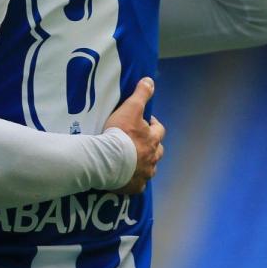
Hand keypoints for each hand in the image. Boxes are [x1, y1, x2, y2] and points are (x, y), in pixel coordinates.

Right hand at [103, 78, 164, 194]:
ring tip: (131, 160)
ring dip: (143, 164)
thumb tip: (150, 80)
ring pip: (149, 168)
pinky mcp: (134, 187)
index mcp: (152, 139)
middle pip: (158, 151)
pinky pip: (137, 184)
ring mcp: (145, 174)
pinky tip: (126, 178)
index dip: (153, 125)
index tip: (145, 122)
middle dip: (151, 146)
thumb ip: (140, 94)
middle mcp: (152, 158)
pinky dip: (133, 180)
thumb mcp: (130, 109)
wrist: (107, 160)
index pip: (159, 130)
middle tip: (138, 143)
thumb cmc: (119, 134)